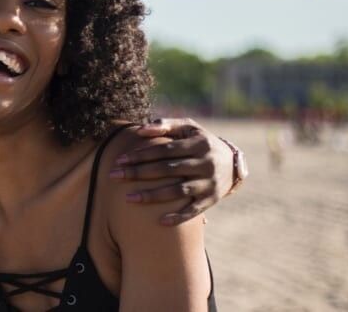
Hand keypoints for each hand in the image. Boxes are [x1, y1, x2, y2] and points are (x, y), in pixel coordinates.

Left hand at [109, 118, 234, 225]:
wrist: (233, 163)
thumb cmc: (201, 141)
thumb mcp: (189, 128)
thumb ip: (165, 125)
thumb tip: (140, 130)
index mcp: (198, 144)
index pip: (164, 149)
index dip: (141, 154)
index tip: (120, 160)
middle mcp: (205, 164)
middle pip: (167, 170)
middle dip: (139, 173)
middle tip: (114, 176)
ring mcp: (209, 184)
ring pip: (178, 191)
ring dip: (153, 196)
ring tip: (129, 198)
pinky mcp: (212, 200)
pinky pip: (194, 211)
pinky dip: (178, 217)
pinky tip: (159, 222)